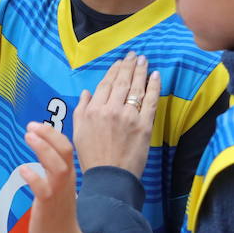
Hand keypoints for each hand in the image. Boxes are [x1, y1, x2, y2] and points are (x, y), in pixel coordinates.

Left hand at [24, 122, 92, 232]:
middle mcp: (66, 181)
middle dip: (49, 134)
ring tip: (28, 136)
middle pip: (64, 150)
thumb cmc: (58, 221)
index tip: (37, 125)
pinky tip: (22, 169)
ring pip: (56, 165)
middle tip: (31, 125)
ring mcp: (58, 193)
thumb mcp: (56, 192)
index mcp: (68, 177)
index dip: (52, 134)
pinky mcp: (49, 205)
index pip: (65, 148)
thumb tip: (39, 162)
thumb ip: (50, 176)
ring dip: (43, 148)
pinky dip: (33, 176)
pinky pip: (42, 187)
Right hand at [73, 53, 160, 177]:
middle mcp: (110, 109)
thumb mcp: (77, 132)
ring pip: (136, 88)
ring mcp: (128, 116)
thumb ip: (81, 110)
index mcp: (93, 110)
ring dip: (141, 71)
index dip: (114, 71)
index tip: (119, 63)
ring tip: (144, 60)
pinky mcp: (143, 125)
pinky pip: (150, 101)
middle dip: (128, 66)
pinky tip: (155, 76)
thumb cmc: (91, 157)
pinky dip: (153, 86)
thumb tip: (87, 93)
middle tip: (134, 55)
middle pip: (121, 82)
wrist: (109, 177)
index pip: (105, 84)